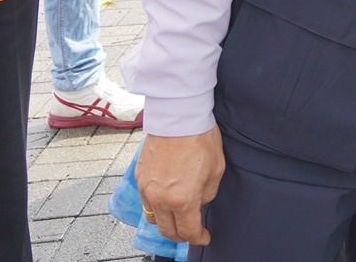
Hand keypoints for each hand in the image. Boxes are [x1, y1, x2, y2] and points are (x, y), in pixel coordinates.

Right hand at [136, 127, 225, 245]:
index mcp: (182, 199)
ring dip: (166, 222)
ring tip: (178, 217)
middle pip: (167, 230)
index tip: (204, 237)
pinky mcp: (140, 178)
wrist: (178, 118)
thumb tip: (199, 203)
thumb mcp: (216, 170)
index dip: (198, 238)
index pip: (188, 231)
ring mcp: (147, 189)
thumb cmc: (200, 139)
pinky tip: (167, 199)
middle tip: (192, 231)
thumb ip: (207, 194)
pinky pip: (146, 201)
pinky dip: (156, 206)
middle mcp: (160, 199)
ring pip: (153, 218)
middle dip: (181, 235)